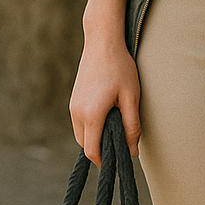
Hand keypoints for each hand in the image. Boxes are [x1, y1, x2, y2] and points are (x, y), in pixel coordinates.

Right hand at [69, 34, 141, 166]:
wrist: (102, 42)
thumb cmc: (120, 67)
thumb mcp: (131, 97)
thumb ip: (131, 125)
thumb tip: (132, 150)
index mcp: (91, 114)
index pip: (92, 150)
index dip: (103, 161)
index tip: (116, 162)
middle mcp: (77, 112)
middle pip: (85, 145)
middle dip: (100, 150)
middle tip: (120, 146)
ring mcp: (73, 106)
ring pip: (81, 134)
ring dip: (95, 138)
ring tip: (116, 130)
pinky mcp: (73, 99)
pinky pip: (80, 123)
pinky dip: (90, 127)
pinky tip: (107, 118)